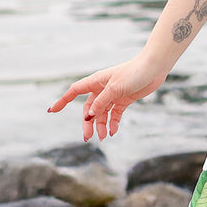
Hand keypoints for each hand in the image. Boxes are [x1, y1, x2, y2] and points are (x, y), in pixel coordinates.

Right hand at [48, 53, 166, 140]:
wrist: (154, 68)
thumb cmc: (133, 72)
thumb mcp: (115, 89)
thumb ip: (101, 103)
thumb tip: (88, 117)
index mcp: (96, 82)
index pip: (74, 91)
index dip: (63, 101)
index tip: (52, 111)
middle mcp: (102, 88)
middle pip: (89, 108)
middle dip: (88, 123)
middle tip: (88, 137)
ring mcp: (113, 95)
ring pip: (102, 113)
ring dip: (101, 125)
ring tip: (103, 137)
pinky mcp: (124, 99)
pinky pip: (115, 114)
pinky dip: (113, 123)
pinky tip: (113, 131)